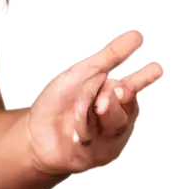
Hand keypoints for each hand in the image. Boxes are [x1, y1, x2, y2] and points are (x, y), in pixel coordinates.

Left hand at [25, 29, 162, 176]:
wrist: (33, 133)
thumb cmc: (56, 101)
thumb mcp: (81, 74)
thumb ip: (109, 57)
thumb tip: (136, 36)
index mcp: (108, 93)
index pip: (131, 84)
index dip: (144, 79)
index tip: (156, 70)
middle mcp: (111, 113)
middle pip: (126, 102)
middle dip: (124, 93)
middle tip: (120, 87)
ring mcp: (106, 134)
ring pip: (118, 121)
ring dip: (108, 110)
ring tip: (97, 105)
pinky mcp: (98, 152)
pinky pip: (102, 140)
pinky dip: (87, 130)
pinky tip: (77, 131)